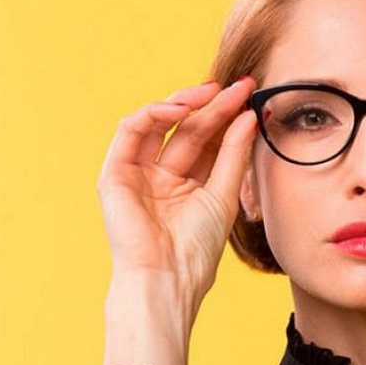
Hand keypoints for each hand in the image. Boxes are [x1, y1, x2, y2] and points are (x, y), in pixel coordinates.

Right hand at [98, 78, 257, 364]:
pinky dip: (153, 114)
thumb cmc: (196, 249)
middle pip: (189, 130)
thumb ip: (235, 154)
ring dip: (186, 103)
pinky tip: (180, 108)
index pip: (209, 140)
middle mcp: (161, 176)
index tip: (251, 95)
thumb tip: (249, 115)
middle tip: (239, 86)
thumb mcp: (224, 193)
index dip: (228, 116)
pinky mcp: (114, 174)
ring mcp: (137, 174)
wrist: (168, 278)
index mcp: (188, 184)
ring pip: (160, 125)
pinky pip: (130, 132)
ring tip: (213, 91)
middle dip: (213, 105)